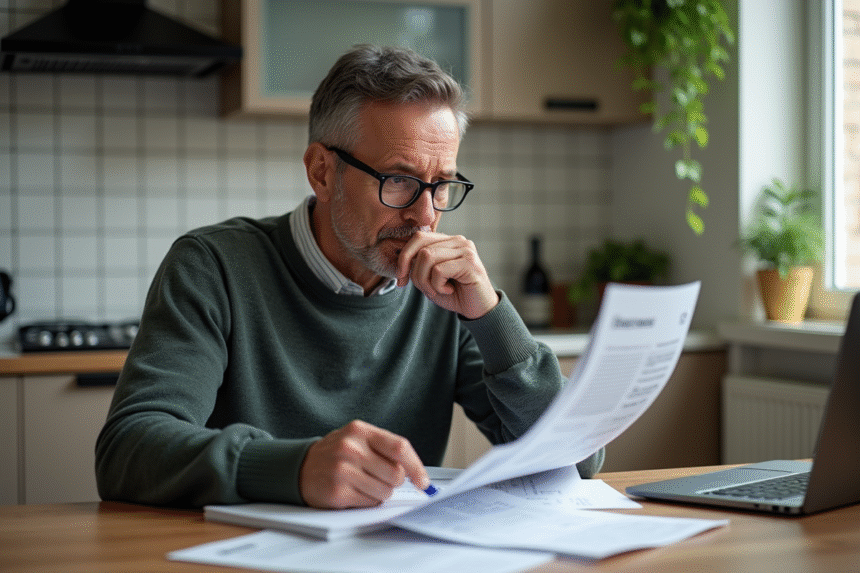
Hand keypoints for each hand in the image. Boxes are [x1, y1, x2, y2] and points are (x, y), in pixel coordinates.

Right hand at [299, 420, 429, 508]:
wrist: (300, 467)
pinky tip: (353, 491)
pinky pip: (369, 503)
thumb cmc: (336, 453)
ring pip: (385, 492)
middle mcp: (351, 448)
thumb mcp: (357, 438)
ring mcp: (343, 470)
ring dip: (380, 493)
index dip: (416, 467)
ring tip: (363, 484)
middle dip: (394, 482)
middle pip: (396, 474)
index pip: (399, 448)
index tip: (423, 481)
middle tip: (381, 478)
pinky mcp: (337, 492)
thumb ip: (384, 448)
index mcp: (360, 431)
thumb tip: (415, 471)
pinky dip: (367, 501)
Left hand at [396, 231, 498, 318]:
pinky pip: (439, 270)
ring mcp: (465, 249)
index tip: (401, 278)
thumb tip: (402, 260)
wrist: (479, 310)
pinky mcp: (469, 262)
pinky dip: (438, 285)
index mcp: (447, 241)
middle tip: (423, 288)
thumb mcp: (430, 279)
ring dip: (426, 281)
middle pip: (421, 247)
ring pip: (427, 257)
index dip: (404, 257)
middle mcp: (458, 241)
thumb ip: (418, 266)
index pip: (419, 237)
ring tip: (438, 290)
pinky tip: (449, 290)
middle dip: (414, 272)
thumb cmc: (455, 294)